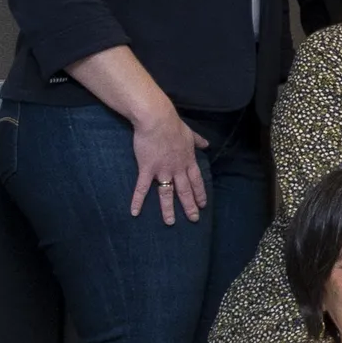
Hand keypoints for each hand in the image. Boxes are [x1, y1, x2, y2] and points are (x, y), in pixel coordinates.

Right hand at [125, 110, 207, 224]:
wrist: (157, 120)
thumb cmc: (173, 124)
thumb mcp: (190, 133)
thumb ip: (198, 141)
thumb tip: (207, 144)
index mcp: (188, 161)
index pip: (196, 181)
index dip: (200, 193)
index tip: (203, 205)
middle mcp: (178, 169)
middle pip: (185, 191)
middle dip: (190, 206)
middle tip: (194, 219)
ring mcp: (163, 170)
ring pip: (167, 193)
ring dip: (169, 209)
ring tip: (170, 222)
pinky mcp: (147, 169)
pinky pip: (142, 188)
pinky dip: (138, 200)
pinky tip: (135, 212)